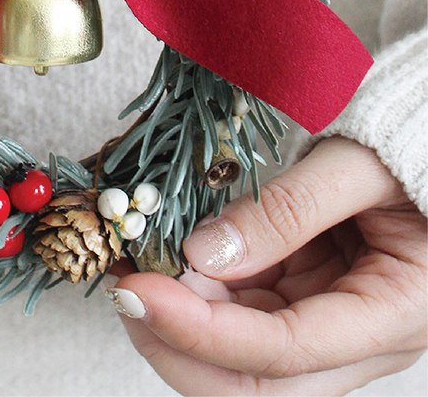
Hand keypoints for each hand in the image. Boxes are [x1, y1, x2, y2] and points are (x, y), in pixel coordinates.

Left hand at [106, 137, 427, 395]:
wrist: (426, 147)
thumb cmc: (410, 151)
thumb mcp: (355, 168)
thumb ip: (286, 210)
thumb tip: (202, 252)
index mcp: (392, 315)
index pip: (282, 352)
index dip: (201, 331)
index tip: (137, 291)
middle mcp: (356, 339)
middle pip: (255, 383)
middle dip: (178, 346)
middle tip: (123, 291)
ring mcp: (324, 322)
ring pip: (238, 354)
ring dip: (179, 319)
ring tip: (133, 265)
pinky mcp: (299, 298)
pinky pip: (239, 312)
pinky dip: (195, 292)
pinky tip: (164, 260)